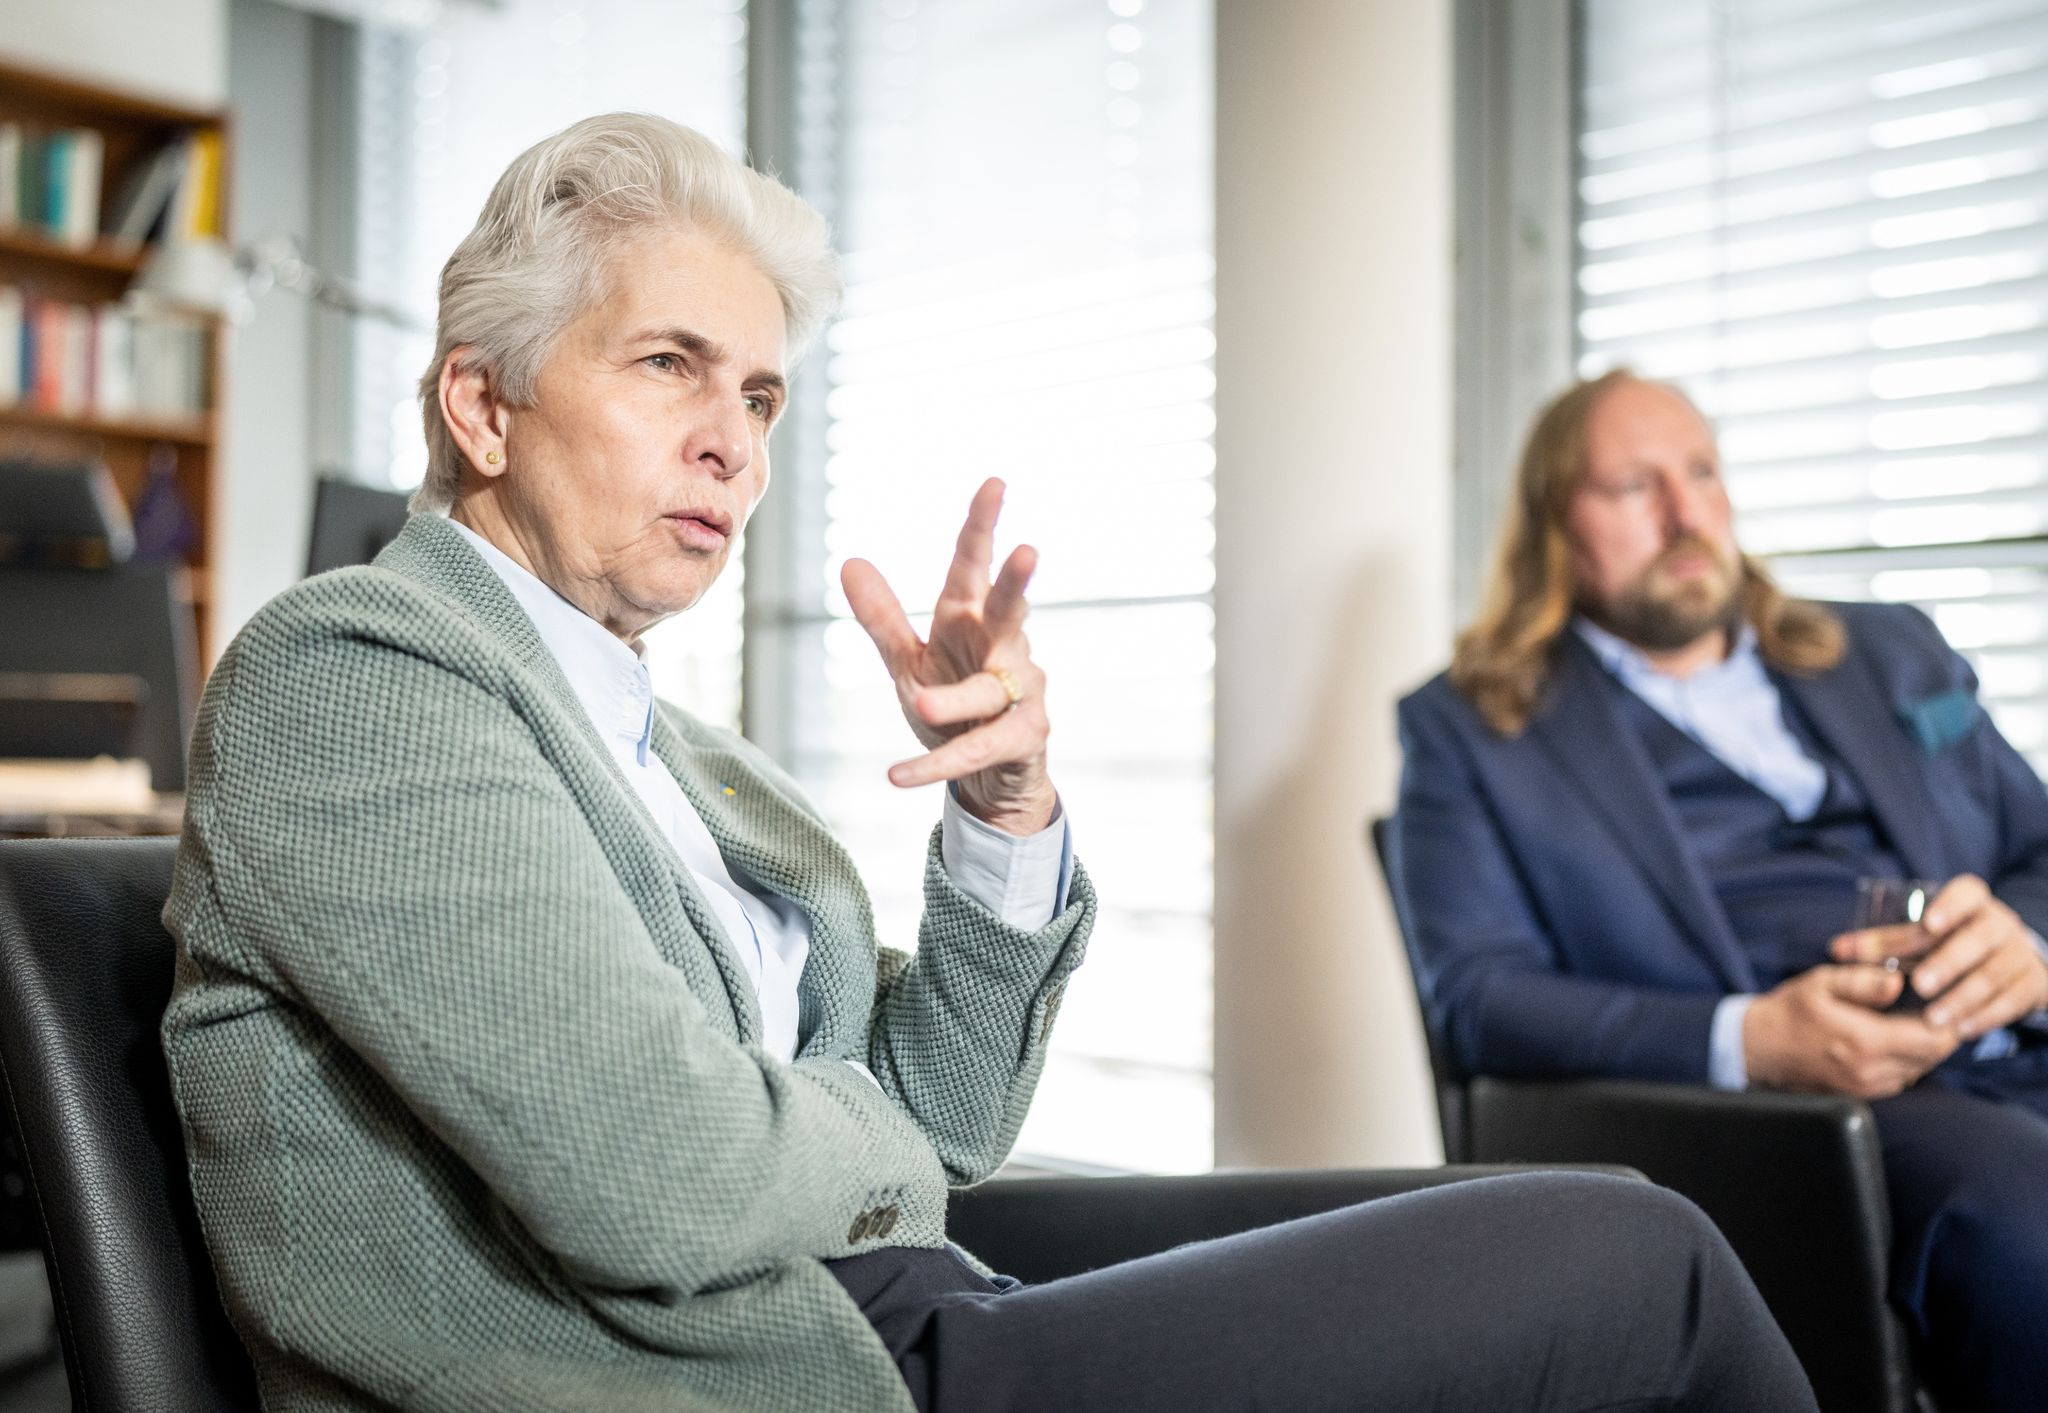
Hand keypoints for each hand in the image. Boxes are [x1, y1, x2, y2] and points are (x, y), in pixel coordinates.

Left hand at [841, 478, 1055, 835]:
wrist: (989, 777)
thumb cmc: (952, 707)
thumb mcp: (910, 661)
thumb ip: (883, 617)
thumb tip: (850, 561)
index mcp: (971, 622)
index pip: (973, 569)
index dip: (982, 527)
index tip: (995, 483)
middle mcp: (1003, 649)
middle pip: (1010, 611)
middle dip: (1017, 583)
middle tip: (1028, 550)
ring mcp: (1019, 694)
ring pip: (987, 689)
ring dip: (955, 696)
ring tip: (920, 699)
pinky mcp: (1024, 739)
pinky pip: (976, 749)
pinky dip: (935, 764)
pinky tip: (897, 774)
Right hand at [1743, 965, 1959, 1097]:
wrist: (1756, 1049)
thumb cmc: (1788, 1012)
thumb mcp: (1821, 983)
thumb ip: (1863, 981)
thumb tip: (1898, 983)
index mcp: (1865, 1040)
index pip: (1934, 1040)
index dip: (1947, 1021)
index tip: (1941, 1002)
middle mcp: (1871, 1070)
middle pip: (1932, 1058)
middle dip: (1938, 1033)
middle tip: (1931, 1009)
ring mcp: (1866, 1088)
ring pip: (1919, 1071)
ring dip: (1921, 1050)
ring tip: (1910, 1024)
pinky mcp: (1860, 1096)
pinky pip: (1899, 1080)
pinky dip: (1904, 1062)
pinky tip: (1890, 1043)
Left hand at [1830, 874, 2047, 1041]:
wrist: (2009, 958)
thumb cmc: (1949, 941)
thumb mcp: (1922, 932)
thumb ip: (1883, 940)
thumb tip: (1837, 950)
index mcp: (1973, 901)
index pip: (1967, 894)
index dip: (1950, 906)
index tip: (1929, 924)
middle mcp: (2000, 923)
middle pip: (1979, 939)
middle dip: (1948, 962)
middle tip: (1919, 985)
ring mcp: (2020, 953)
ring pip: (1994, 974)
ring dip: (1962, 998)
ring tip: (1932, 1018)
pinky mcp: (2032, 983)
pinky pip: (2012, 1001)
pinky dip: (1985, 1016)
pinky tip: (1961, 1030)